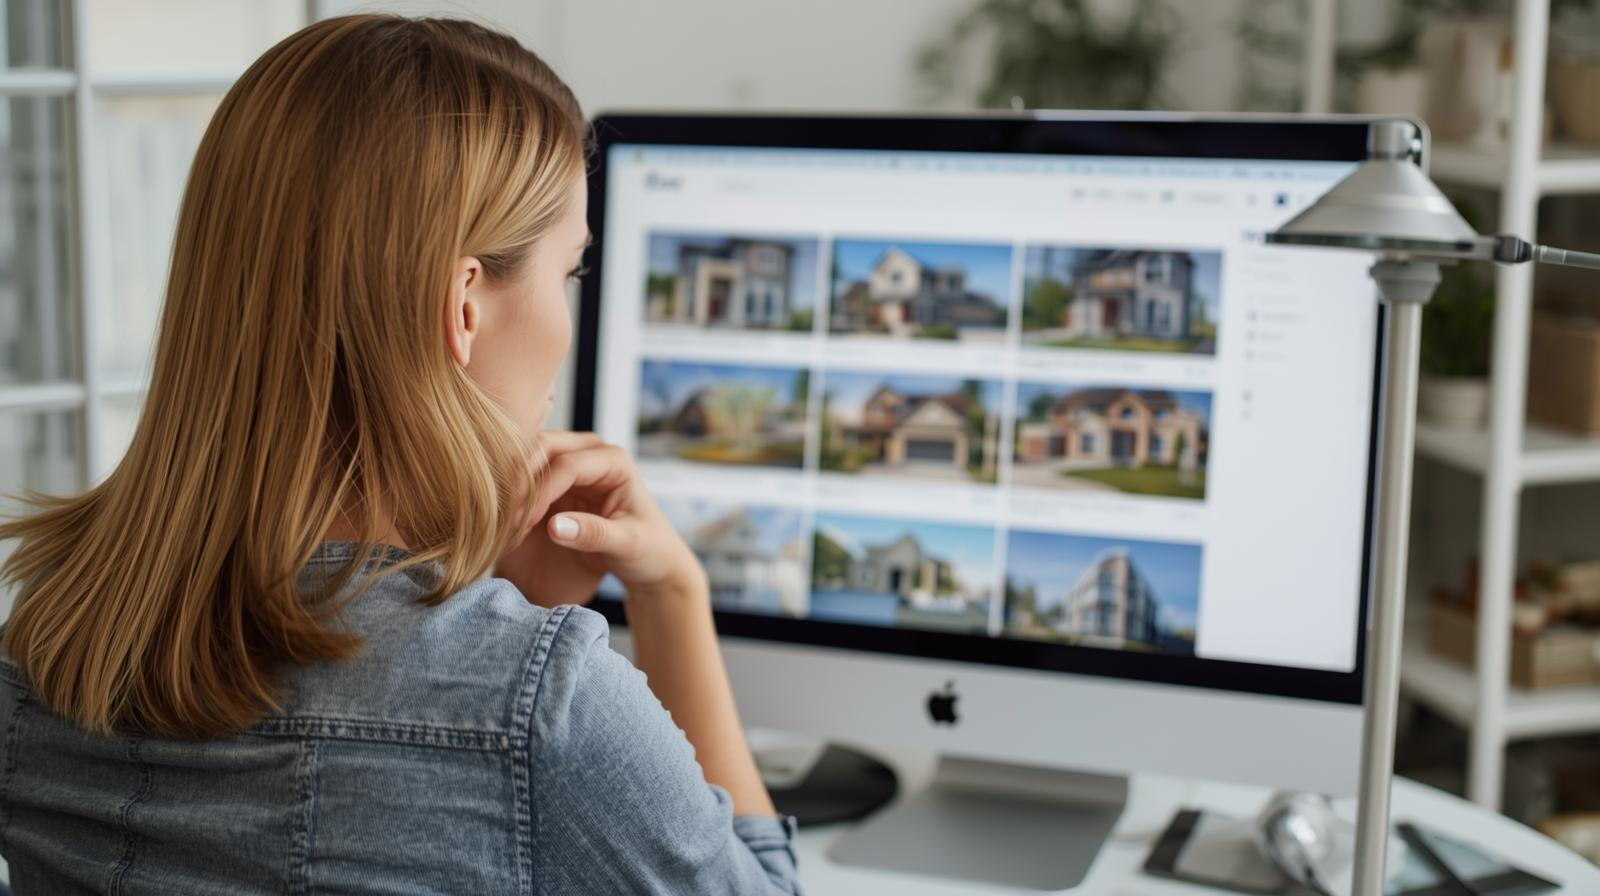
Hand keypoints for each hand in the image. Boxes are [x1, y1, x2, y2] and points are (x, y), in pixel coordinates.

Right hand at [494, 432, 703, 607]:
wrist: (648, 562)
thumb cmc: (647, 550)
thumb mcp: (628, 545)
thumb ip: (594, 535)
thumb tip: (555, 526)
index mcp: (614, 461)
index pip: (569, 465)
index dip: (543, 491)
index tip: (525, 523)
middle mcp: (590, 453)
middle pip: (544, 447)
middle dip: (521, 478)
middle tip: (507, 514)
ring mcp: (570, 464)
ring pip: (529, 457)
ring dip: (513, 483)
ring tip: (504, 518)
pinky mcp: (554, 482)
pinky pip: (525, 477)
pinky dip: (512, 492)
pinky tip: (504, 518)